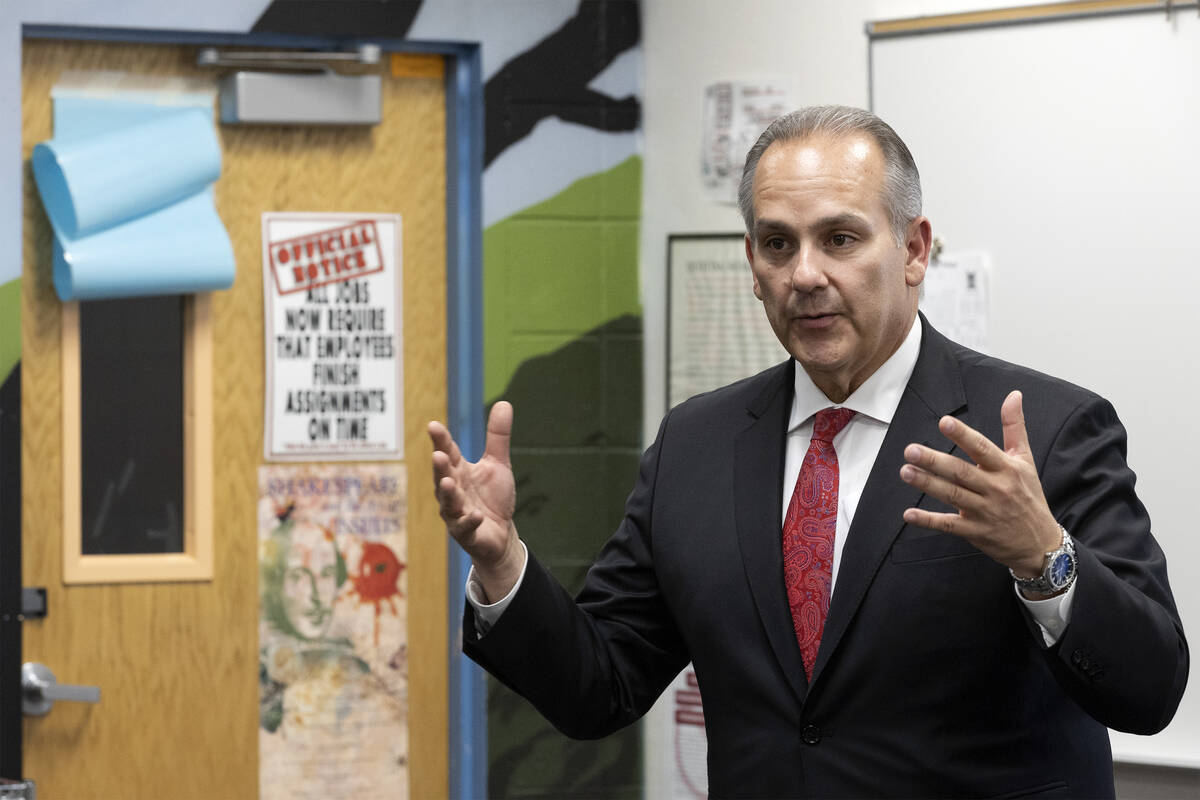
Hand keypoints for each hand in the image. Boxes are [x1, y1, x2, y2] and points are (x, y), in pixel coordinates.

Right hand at [428, 401, 522, 601]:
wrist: (500, 534)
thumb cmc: (492, 497)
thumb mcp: (498, 464)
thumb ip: (497, 437)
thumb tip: (503, 402)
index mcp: (459, 471)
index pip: (448, 452)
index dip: (441, 440)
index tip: (433, 426)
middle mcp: (453, 490)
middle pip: (443, 476)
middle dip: (440, 467)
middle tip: (438, 455)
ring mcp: (457, 513)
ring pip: (449, 503)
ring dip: (448, 493)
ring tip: (450, 482)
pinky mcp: (466, 533)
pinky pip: (465, 527)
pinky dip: (469, 521)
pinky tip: (475, 515)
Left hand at [898, 390, 1060, 577]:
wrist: (1040, 543)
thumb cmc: (1029, 496)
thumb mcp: (1026, 460)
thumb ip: (1015, 427)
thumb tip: (1014, 395)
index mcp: (1006, 469)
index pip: (982, 448)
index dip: (963, 435)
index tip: (944, 422)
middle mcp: (995, 489)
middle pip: (961, 472)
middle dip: (935, 461)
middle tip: (911, 450)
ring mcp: (984, 511)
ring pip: (952, 495)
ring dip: (927, 484)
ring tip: (906, 471)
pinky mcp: (975, 531)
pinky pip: (949, 525)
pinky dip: (928, 520)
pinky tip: (909, 514)